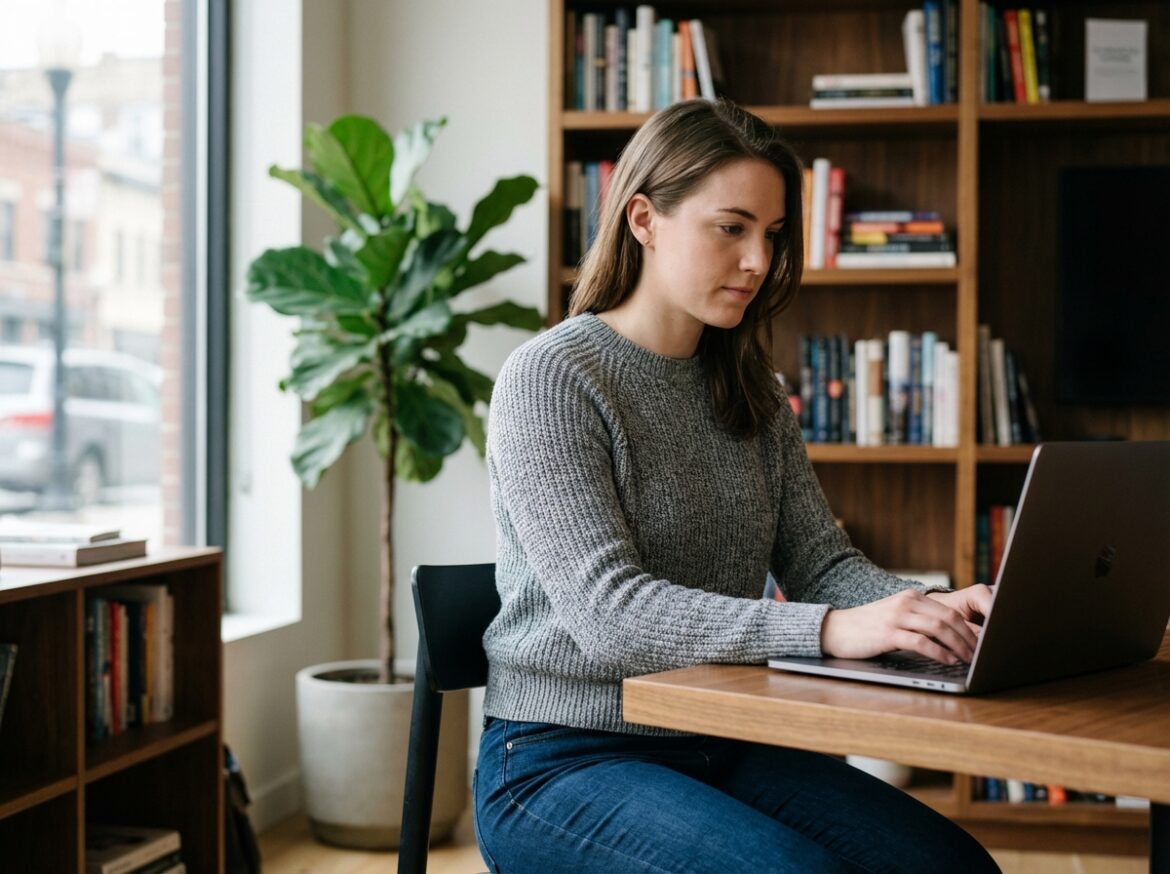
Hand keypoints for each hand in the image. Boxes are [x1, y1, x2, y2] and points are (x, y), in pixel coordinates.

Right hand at [820, 585, 992, 664]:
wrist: (835, 629)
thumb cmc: (868, 627)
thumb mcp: (896, 617)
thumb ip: (919, 620)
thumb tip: (950, 636)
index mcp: (911, 597)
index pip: (949, 610)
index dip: (969, 627)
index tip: (981, 643)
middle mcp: (906, 603)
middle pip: (948, 618)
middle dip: (969, 638)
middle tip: (981, 654)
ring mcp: (896, 617)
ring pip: (938, 628)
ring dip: (958, 645)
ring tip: (968, 659)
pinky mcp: (888, 633)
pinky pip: (921, 642)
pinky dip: (939, 652)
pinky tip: (948, 660)